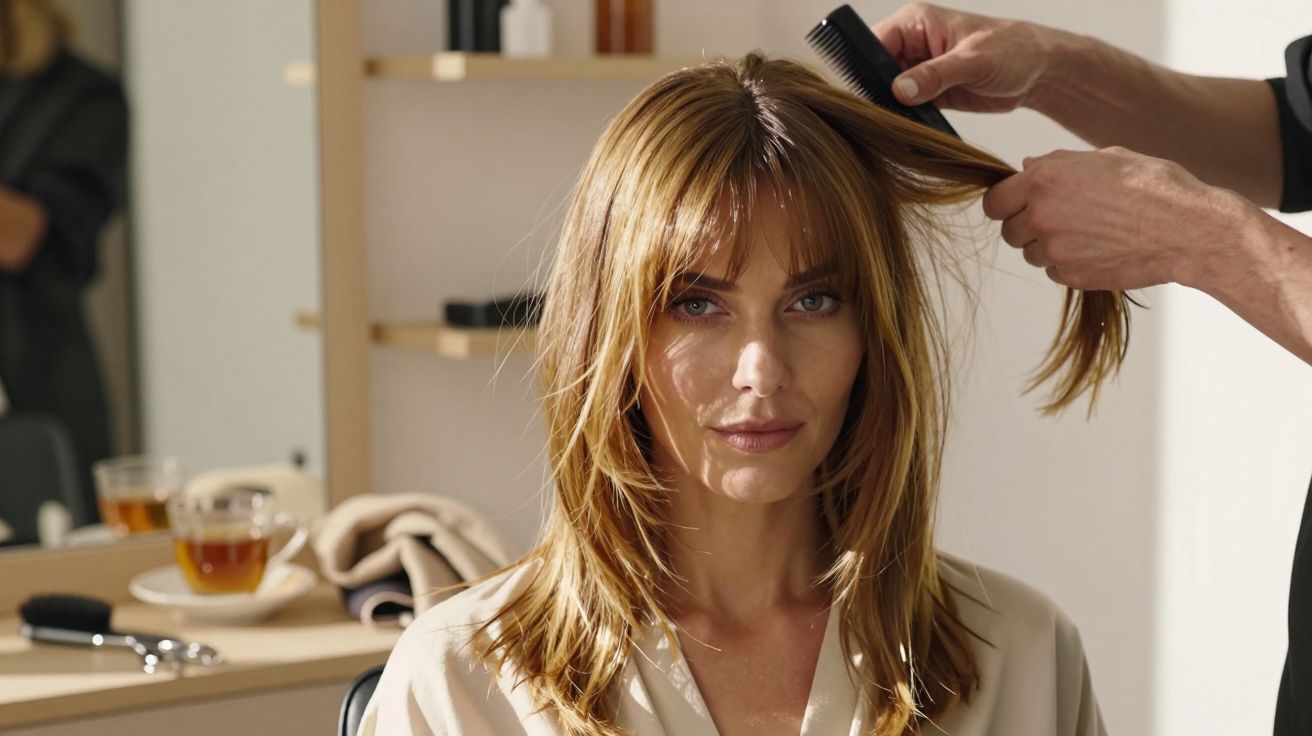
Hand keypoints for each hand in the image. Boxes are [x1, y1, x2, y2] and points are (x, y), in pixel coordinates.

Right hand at [870, 3, 1067, 111]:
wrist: (1038, 73)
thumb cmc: (1013, 50)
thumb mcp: (973, 61)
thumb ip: (935, 75)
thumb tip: (900, 90)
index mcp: (917, 23)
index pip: (875, 43)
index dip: (865, 68)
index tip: (867, 93)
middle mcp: (913, 46)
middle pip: (875, 71)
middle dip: (877, 93)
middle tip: (882, 115)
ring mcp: (918, 71)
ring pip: (888, 93)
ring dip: (890, 110)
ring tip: (895, 124)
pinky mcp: (927, 94)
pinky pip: (905, 109)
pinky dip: (905, 120)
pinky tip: (907, 129)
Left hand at [981, 146, 1246, 291]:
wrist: (1188, 228)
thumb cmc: (1154, 186)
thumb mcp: (1105, 158)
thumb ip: (1058, 163)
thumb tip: (1027, 166)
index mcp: (1043, 181)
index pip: (994, 202)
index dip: (1005, 204)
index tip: (1016, 206)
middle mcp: (1041, 215)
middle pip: (1009, 231)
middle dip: (1027, 226)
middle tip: (1061, 219)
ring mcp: (1054, 249)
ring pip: (1031, 253)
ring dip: (1048, 246)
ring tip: (1088, 232)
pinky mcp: (1070, 276)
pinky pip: (1054, 271)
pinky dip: (1069, 264)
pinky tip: (1099, 249)